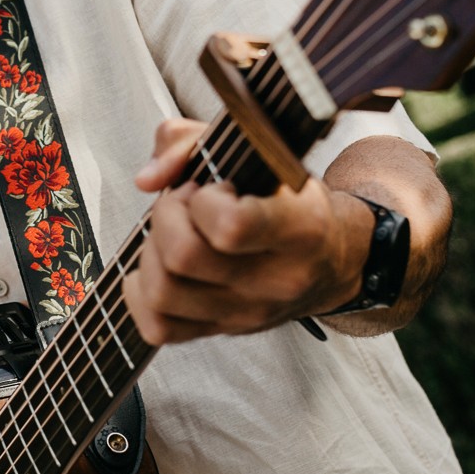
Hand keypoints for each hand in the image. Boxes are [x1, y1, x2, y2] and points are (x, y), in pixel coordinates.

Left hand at [124, 118, 368, 343]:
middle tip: (185, 205)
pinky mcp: (225, 331)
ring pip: (163, 294)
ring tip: (175, 235)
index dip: (203, 201)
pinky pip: (158, 328)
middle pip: (183, 258)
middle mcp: (277, 280)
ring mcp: (250, 314)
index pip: (231, 227)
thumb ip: (193, 142)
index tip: (211, 189)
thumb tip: (147, 179)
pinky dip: (141, 295)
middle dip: (167, 217)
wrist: (333, 258)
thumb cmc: (289, 197)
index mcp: (300, 228)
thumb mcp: (262, 152)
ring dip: (151, 254)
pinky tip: (159, 266)